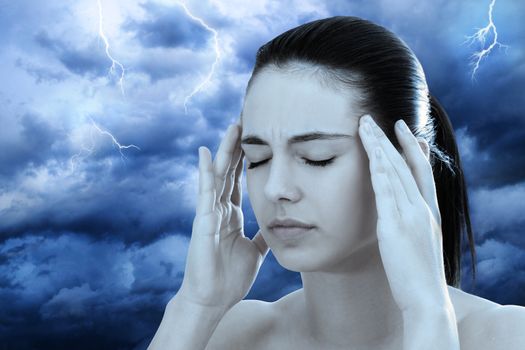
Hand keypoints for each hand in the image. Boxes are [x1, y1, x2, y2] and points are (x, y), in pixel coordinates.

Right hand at [177, 122, 268, 310]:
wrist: (213, 300)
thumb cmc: (230, 278)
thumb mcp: (256, 252)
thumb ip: (264, 236)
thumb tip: (279, 226)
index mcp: (232, 215)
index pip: (239, 180)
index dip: (247, 159)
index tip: (256, 138)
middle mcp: (220, 209)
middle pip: (229, 171)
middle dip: (238, 147)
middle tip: (246, 121)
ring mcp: (210, 213)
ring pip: (218, 175)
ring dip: (225, 151)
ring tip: (233, 127)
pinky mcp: (203, 222)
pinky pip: (205, 193)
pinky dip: (205, 172)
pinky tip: (204, 153)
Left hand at [358, 114, 449, 312]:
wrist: (427, 298)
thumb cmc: (419, 274)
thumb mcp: (420, 241)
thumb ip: (412, 221)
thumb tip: (401, 210)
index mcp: (429, 211)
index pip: (420, 170)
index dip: (410, 147)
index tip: (401, 128)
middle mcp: (423, 208)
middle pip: (406, 164)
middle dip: (389, 139)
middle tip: (374, 118)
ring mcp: (411, 216)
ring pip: (395, 172)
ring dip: (379, 146)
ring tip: (365, 126)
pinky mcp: (396, 227)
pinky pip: (386, 192)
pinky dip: (379, 170)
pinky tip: (369, 153)